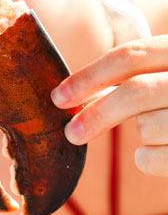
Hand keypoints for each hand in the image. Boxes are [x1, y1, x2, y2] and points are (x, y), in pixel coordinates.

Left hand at [51, 36, 167, 176]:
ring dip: (141, 134)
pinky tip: (164, 152)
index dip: (88, 75)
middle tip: (70, 132)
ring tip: (160, 130)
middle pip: (136, 92)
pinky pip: (156, 159)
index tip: (58, 95)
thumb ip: (136, 75)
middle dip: (97, 114)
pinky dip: (149, 160)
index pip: (131, 54)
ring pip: (148, 127)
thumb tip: (82, 94)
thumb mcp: (167, 72)